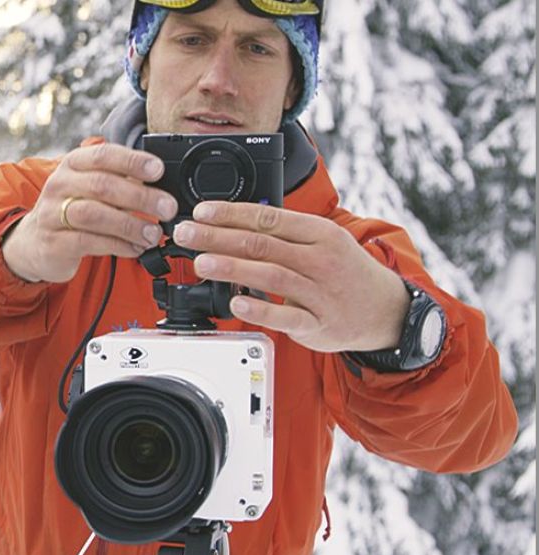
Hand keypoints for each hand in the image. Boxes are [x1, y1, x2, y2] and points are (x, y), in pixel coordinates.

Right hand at [1, 144, 178, 282]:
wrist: (33, 242)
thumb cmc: (72, 210)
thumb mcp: (91, 188)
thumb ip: (120, 183)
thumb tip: (162, 188)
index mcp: (72, 165)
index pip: (103, 155)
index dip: (132, 161)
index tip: (158, 171)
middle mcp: (59, 185)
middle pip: (102, 185)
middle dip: (140, 197)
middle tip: (167, 208)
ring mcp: (52, 214)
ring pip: (94, 215)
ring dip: (130, 224)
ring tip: (153, 234)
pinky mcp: (53, 242)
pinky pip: (88, 242)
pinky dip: (117, 245)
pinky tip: (135, 248)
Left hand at [171, 201, 410, 352]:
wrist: (387, 310)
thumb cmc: (345, 272)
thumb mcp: (324, 241)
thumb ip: (284, 233)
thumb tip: (234, 223)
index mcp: (320, 233)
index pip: (268, 218)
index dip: (230, 214)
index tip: (201, 212)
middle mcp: (320, 260)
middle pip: (262, 245)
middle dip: (218, 237)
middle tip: (186, 234)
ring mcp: (320, 293)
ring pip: (271, 276)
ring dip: (232, 268)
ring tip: (202, 262)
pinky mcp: (318, 324)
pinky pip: (286, 316)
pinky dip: (260, 309)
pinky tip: (236, 302)